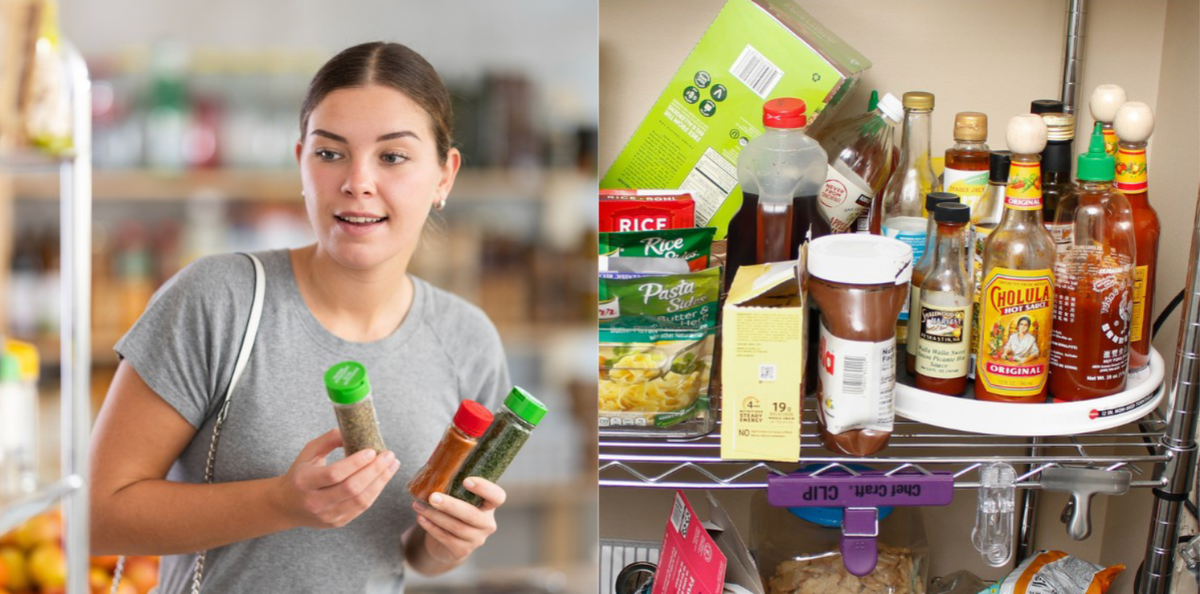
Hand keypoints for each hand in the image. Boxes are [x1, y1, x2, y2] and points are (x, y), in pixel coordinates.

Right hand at [274, 428, 399, 528]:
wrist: (287, 505)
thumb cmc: (301, 473)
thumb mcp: (309, 452)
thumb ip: (329, 439)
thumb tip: (354, 430)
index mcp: (304, 482)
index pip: (334, 474)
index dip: (356, 463)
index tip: (372, 451)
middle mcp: (315, 502)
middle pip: (351, 488)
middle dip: (375, 471)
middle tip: (389, 455)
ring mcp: (327, 515)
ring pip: (360, 500)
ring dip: (380, 481)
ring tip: (392, 465)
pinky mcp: (337, 523)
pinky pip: (361, 508)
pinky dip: (375, 491)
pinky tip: (382, 478)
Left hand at [412, 478, 505, 563]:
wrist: (449, 542)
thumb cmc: (454, 511)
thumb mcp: (459, 498)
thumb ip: (454, 484)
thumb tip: (439, 460)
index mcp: (490, 506)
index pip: (497, 497)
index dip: (485, 489)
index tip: (466, 480)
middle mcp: (487, 523)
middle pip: (472, 515)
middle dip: (451, 505)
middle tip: (432, 497)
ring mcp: (476, 539)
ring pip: (455, 527)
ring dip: (434, 516)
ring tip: (417, 505)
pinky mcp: (462, 551)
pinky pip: (446, 538)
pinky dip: (431, 527)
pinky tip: (421, 518)